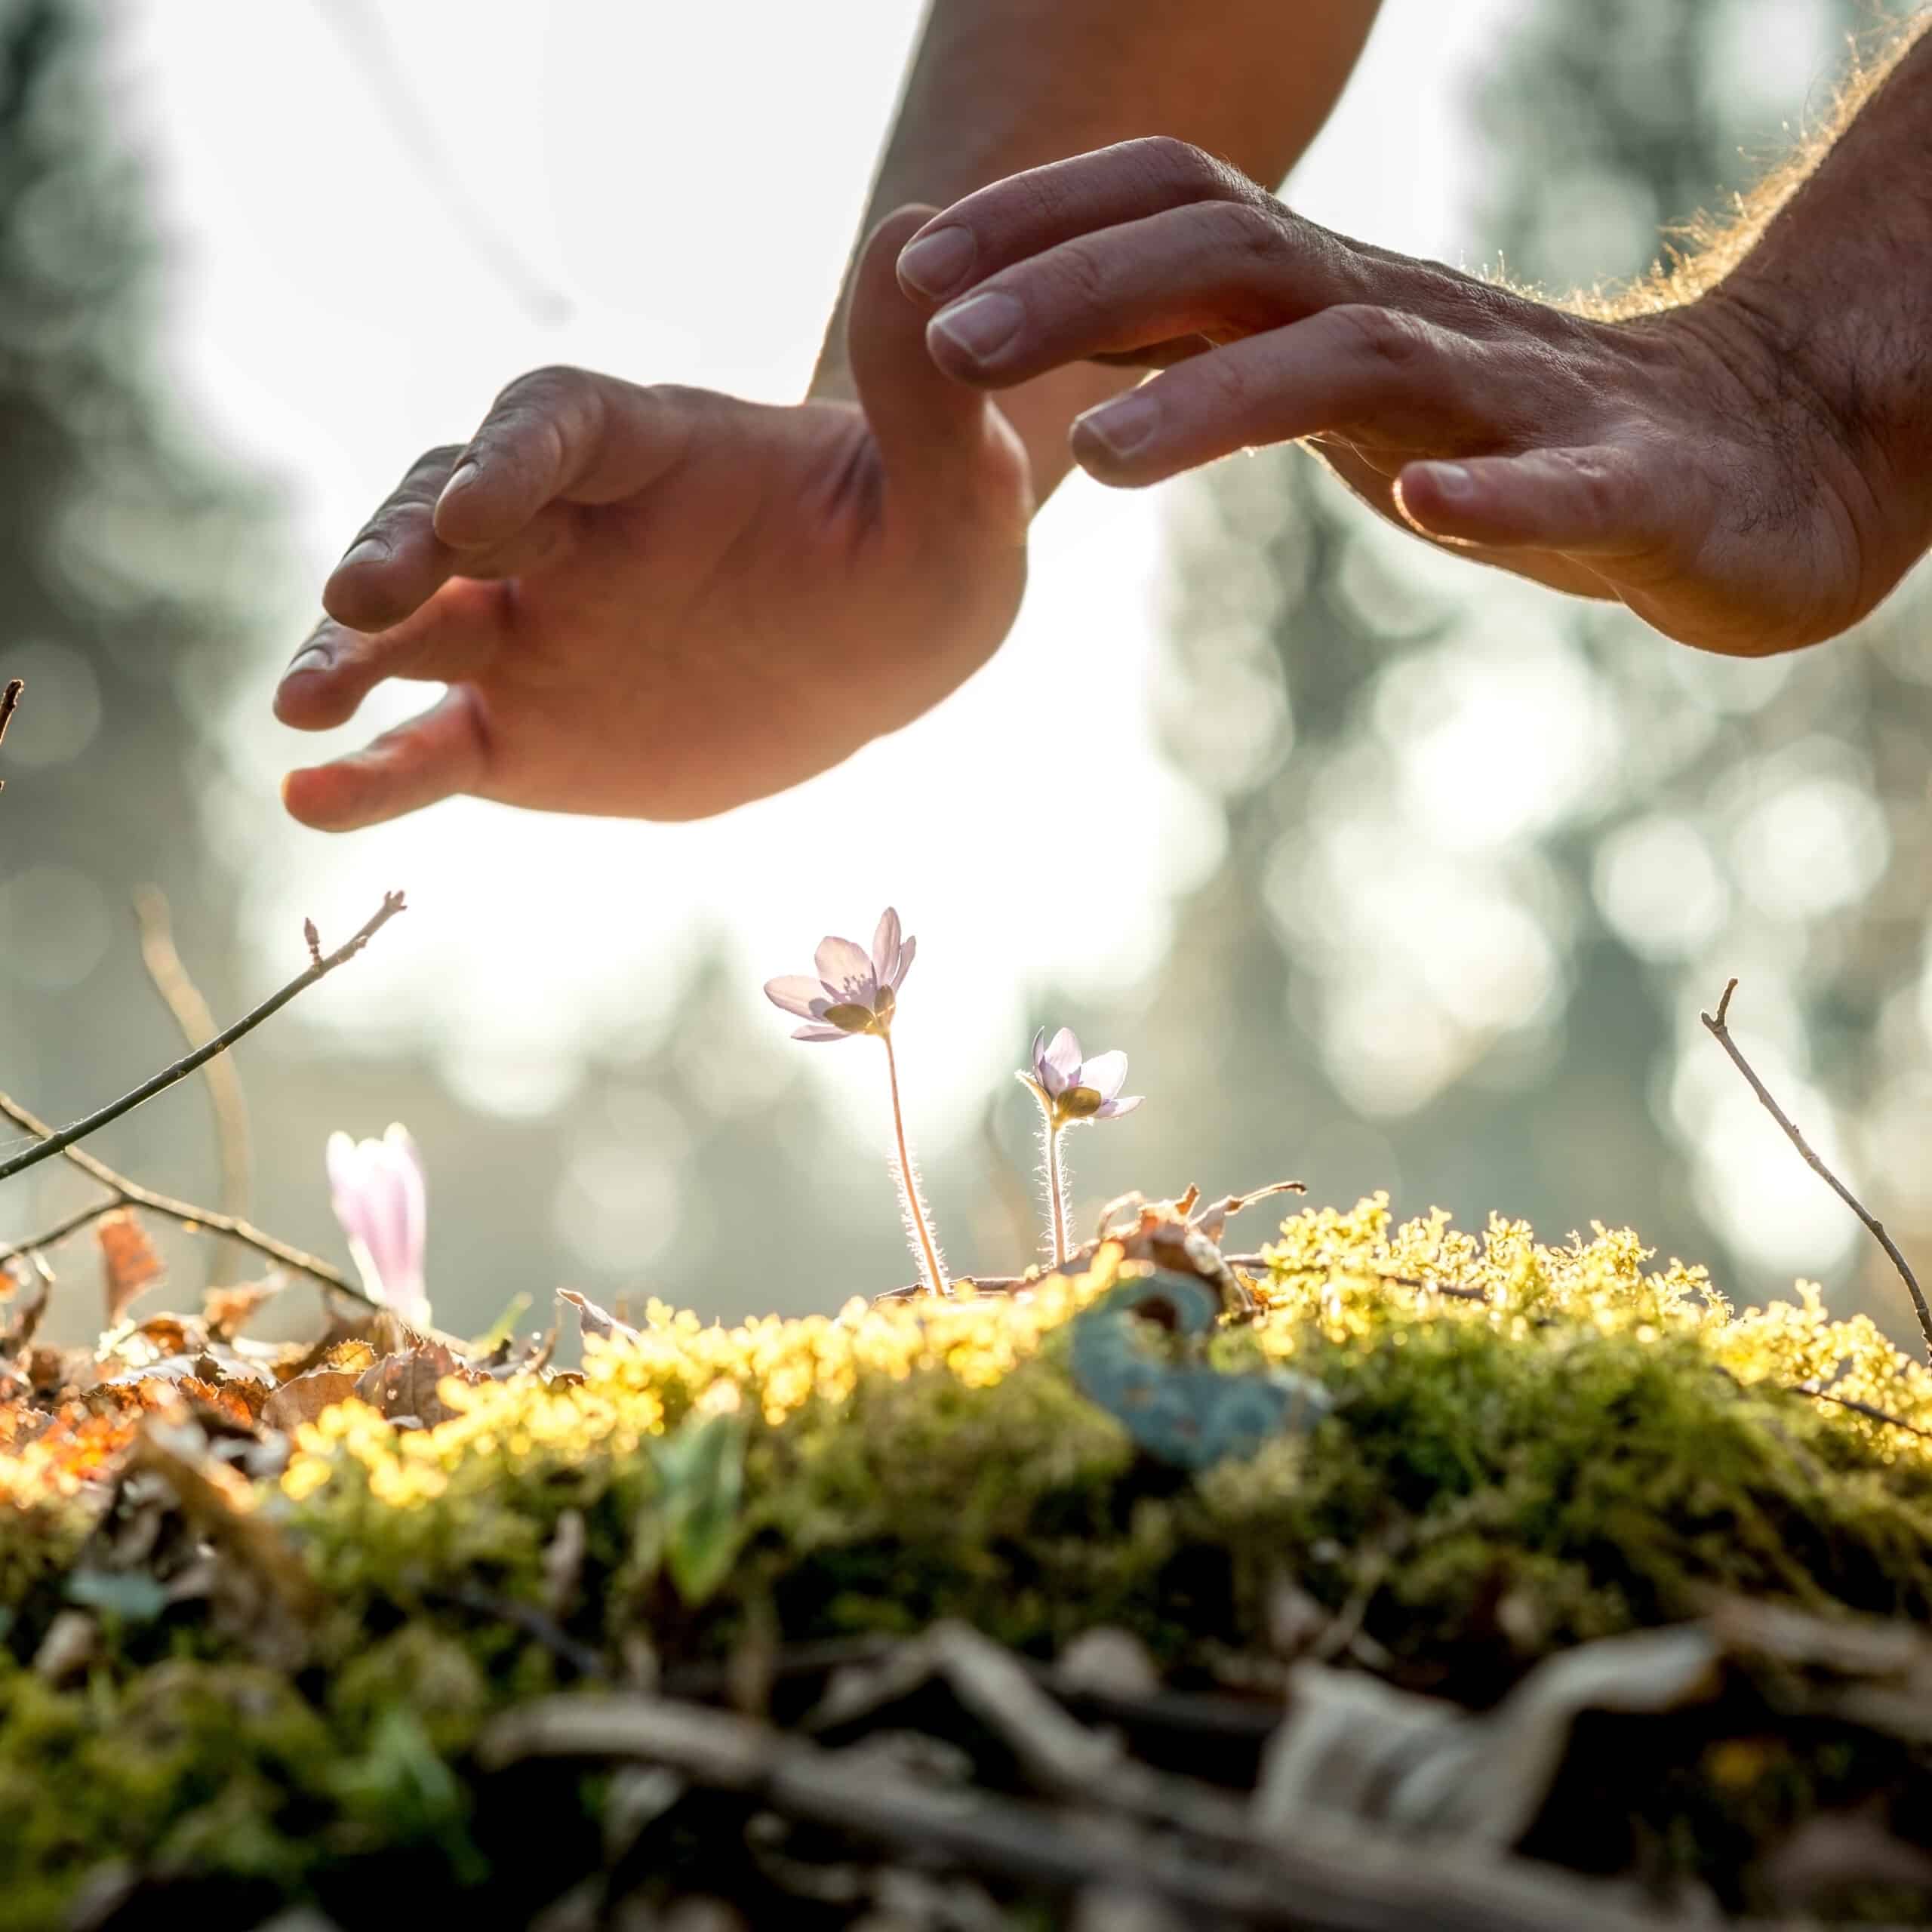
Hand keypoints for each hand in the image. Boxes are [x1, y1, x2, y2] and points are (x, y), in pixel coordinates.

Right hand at [275, 211, 1030, 827]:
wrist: (885, 644)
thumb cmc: (922, 544)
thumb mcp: (958, 486)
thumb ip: (925, 396)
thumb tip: (918, 245)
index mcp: (649, 449)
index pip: (556, 427)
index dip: (514, 461)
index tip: (479, 510)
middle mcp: (563, 529)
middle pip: (450, 515)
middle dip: (399, 549)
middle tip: (361, 599)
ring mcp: (532, 629)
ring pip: (412, 632)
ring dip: (347, 659)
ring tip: (300, 707)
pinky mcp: (522, 730)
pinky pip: (432, 750)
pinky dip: (370, 775)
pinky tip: (308, 798)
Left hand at [897, 138, 1904, 656]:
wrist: (1736, 466)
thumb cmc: (1503, 430)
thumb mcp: (1328, 381)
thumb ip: (1211, 351)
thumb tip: (1061, 335)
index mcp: (1329, 298)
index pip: (1172, 217)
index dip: (1042, 230)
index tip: (916, 277)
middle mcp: (1404, 318)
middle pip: (1231, 259)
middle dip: (1080, 290)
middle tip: (949, 350)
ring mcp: (1512, 391)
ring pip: (1357, 361)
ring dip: (1220, 399)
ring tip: (1103, 462)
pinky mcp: (1623, 480)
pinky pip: (1558, 480)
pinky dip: (1494, 491)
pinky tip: (1426, 509)